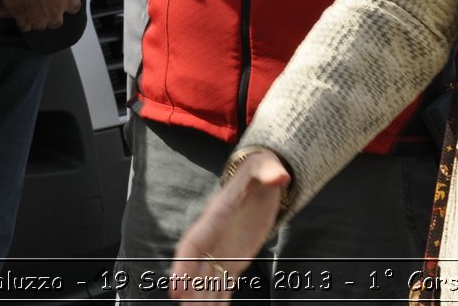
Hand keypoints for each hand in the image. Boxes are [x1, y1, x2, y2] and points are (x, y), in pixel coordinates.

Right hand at [0, 0, 86, 30]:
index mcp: (66, 0)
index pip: (75, 8)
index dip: (70, 2)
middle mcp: (54, 13)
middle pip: (57, 22)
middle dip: (54, 14)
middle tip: (47, 3)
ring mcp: (38, 18)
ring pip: (41, 25)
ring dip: (39, 18)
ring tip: (33, 6)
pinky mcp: (22, 19)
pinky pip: (26, 26)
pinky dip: (24, 21)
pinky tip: (23, 11)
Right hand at [169, 151, 289, 299]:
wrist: (263, 179)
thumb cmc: (260, 170)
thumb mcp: (264, 165)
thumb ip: (269, 170)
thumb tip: (280, 176)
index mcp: (216, 216)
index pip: (194, 243)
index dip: (183, 266)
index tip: (177, 287)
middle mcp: (213, 238)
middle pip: (196, 270)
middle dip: (191, 292)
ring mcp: (222, 251)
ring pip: (207, 282)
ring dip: (202, 301)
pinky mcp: (235, 260)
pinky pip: (223, 284)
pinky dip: (218, 301)